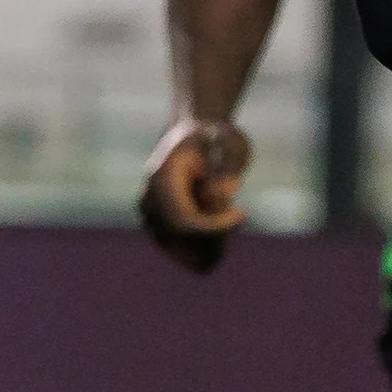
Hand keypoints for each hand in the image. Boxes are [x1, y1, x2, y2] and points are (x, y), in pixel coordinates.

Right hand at [139, 117, 249, 273]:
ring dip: (214, 242)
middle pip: (183, 241)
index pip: (183, 221)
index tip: (241, 213)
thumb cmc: (214, 137)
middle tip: (237, 212)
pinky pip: (185, 255)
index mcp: (162, 178)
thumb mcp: (229, 141)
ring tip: (227, 212)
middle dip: (217, 236)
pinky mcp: (159, 231)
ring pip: (185, 253)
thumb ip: (228, 164)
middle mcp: (149, 202)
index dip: (214, 227)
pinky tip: (221, 224)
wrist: (192, 135)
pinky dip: (208, 247)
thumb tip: (219, 195)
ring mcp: (150, 219)